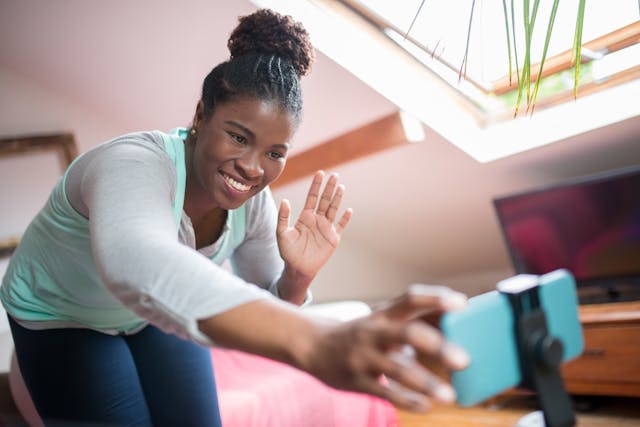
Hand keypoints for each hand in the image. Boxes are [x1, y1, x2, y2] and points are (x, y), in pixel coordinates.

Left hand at [277, 170, 351, 280]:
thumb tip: (285, 200)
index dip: (316, 186)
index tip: (320, 174)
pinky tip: (348, 210)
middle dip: (329, 188)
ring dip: (337, 198)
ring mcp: (326, 228)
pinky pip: (341, 226)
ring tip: (341, 186)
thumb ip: (283, 217)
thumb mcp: (282, 233)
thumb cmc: (288, 252)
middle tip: (334, 175)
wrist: (297, 268)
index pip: (312, 197)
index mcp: (305, 216)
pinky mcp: (333, 238)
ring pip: (333, 209)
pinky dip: (345, 219)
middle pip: (325, 200)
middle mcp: (317, 219)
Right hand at [303, 285, 469, 411]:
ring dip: (425, 382)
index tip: (462, 303)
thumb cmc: (359, 335)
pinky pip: (384, 392)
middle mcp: (373, 331)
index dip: (435, 298)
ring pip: (397, 369)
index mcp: (383, 314)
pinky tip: (425, 406)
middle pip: (408, 333)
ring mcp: (363, 356)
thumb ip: (410, 329)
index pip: (410, 298)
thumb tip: (453, 340)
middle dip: (437, 346)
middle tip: (464, 360)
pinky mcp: (356, 380)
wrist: (312, 346)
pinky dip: (407, 401)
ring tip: (449, 396)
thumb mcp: (380, 323)